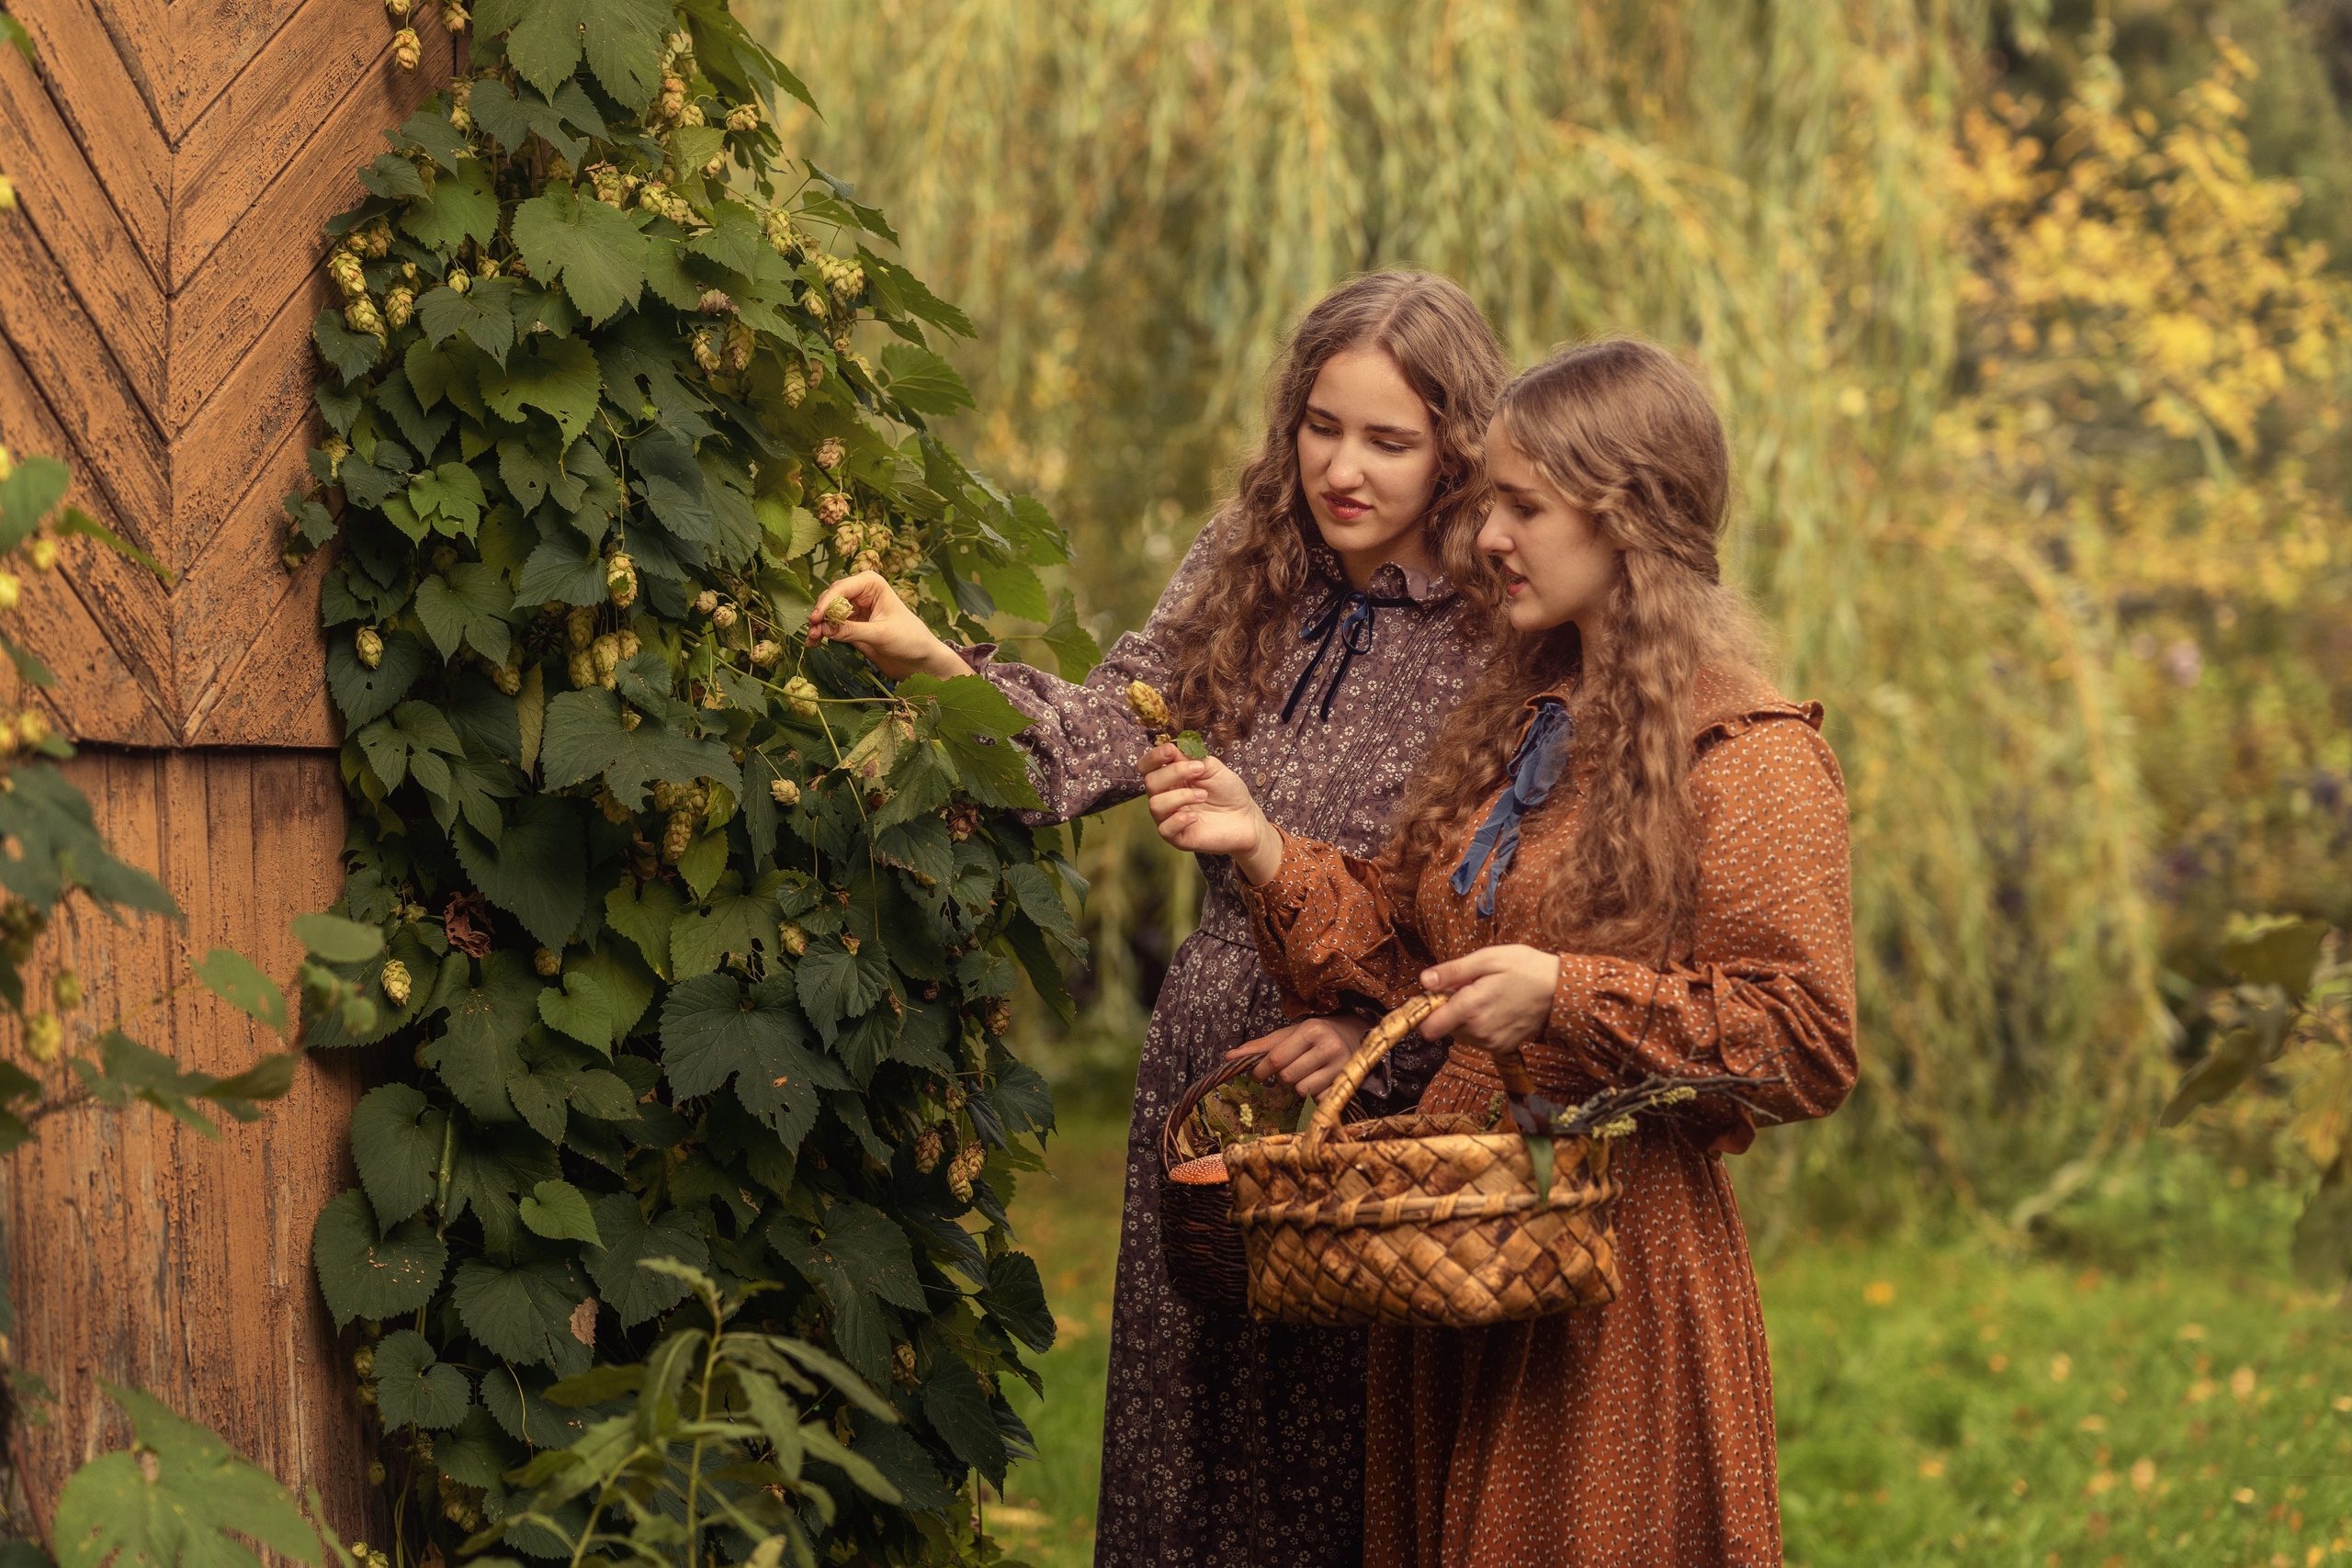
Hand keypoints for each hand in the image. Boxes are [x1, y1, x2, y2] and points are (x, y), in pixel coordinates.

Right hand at [805, 572, 969, 679]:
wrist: (919, 657)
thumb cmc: (909, 639)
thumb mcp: (881, 634)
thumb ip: (852, 630)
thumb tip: (825, 630)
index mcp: (871, 583)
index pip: (841, 588)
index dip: (826, 603)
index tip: (817, 620)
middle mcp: (860, 591)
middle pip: (831, 598)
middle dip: (821, 615)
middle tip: (812, 632)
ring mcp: (854, 608)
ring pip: (828, 612)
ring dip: (819, 625)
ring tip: (812, 640)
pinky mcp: (851, 624)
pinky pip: (831, 625)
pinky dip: (823, 633)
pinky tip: (815, 643)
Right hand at [1142, 743, 1282, 881]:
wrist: (1246, 817)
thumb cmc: (1227, 791)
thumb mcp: (1212, 767)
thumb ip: (1190, 757)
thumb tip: (1171, 748)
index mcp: (1170, 778)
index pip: (1147, 767)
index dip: (1153, 757)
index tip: (1170, 751)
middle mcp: (1165, 797)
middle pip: (1150, 783)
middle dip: (1173, 772)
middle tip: (1199, 770)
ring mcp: (1169, 818)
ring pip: (1155, 805)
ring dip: (1181, 796)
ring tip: (1203, 795)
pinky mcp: (1177, 837)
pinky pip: (1165, 829)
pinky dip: (1179, 820)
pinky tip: (1196, 816)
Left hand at [1226, 1013, 1370, 1099]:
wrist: (1354, 1035)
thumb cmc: (1314, 1036)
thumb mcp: (1289, 1034)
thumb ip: (1260, 1047)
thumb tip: (1228, 1057)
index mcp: (1311, 1030)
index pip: (1277, 1058)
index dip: (1262, 1070)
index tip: (1257, 1074)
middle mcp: (1329, 1047)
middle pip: (1288, 1077)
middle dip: (1283, 1076)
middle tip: (1291, 1067)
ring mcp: (1341, 1067)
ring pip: (1302, 1090)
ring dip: (1298, 1086)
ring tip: (1307, 1073)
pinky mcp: (1347, 1084)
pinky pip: (1318, 1099)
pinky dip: (1314, 1094)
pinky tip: (1320, 1080)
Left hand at [1418, 945, 1561, 1055]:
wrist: (1561, 990)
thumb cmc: (1525, 968)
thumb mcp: (1487, 959)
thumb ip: (1452, 972)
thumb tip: (1424, 981)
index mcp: (1470, 1009)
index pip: (1428, 1028)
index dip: (1426, 1011)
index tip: (1436, 995)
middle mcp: (1478, 1032)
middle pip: (1443, 1028)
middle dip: (1449, 1009)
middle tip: (1470, 988)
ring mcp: (1491, 1043)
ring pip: (1460, 1034)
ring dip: (1465, 1017)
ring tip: (1487, 996)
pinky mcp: (1502, 1047)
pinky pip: (1478, 1038)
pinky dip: (1480, 1025)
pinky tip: (1496, 1008)